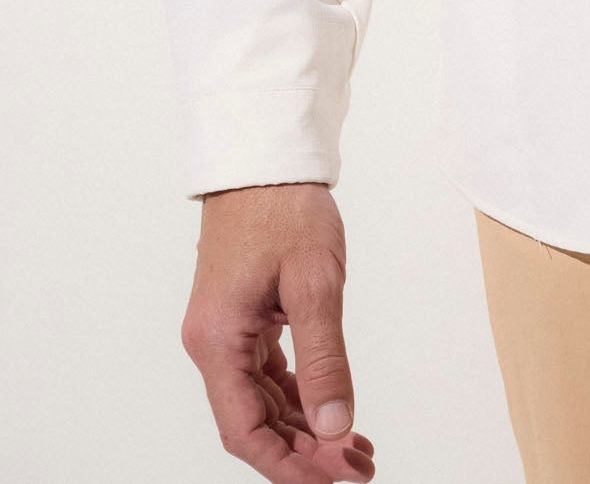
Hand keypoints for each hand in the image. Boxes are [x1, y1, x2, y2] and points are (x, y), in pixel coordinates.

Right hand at [180, 183, 373, 478]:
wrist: (264, 156)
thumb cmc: (284, 206)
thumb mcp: (314, 283)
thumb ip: (325, 358)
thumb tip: (337, 425)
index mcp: (217, 341)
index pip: (246, 431)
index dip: (289, 466)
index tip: (333, 481)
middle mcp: (213, 343)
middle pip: (255, 422)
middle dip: (306, 454)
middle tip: (358, 469)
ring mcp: (226, 331)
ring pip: (263, 401)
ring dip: (306, 429)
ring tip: (354, 449)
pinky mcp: (243, 317)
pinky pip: (268, 373)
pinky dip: (300, 396)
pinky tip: (332, 410)